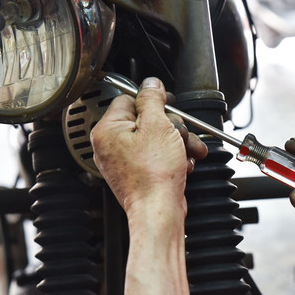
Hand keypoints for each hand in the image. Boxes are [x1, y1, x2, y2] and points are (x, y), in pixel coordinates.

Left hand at [90, 77, 206, 294]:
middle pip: (146, 119)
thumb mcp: (157, 125)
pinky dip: (173, 157)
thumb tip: (150, 84)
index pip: (129, 99)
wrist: (159, 210)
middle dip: (171, 126)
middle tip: (179, 134)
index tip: (167, 104)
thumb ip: (152, 99)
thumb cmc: (154, 175)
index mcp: (107, 130)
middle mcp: (111, 144)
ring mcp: (124, 160)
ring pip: (156, 137)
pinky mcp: (138, 172)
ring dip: (177, 142)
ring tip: (187, 151)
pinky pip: (157, 155)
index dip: (152, 101)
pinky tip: (183, 163)